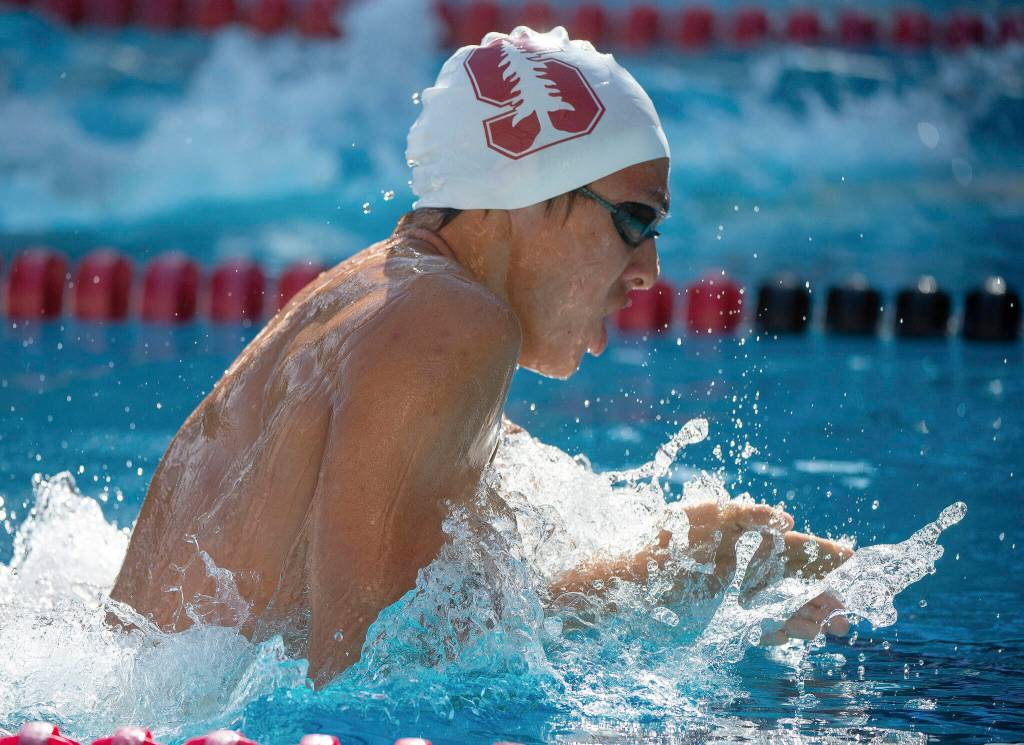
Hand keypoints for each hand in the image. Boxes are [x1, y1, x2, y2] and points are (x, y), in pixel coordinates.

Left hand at [682, 501, 853, 644]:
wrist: (637, 569)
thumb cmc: (673, 533)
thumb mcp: (710, 512)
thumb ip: (750, 514)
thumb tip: (789, 520)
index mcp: (756, 537)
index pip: (801, 546)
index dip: (827, 554)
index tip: (854, 561)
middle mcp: (755, 566)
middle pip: (801, 582)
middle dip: (826, 597)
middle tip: (846, 615)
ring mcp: (744, 592)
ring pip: (787, 606)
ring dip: (809, 617)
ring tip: (827, 628)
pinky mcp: (730, 615)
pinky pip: (761, 625)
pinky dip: (777, 630)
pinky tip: (790, 634)